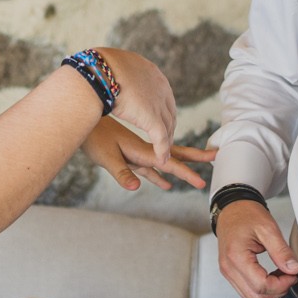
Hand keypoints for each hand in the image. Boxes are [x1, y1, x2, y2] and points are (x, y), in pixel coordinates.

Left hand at [84, 117, 214, 191]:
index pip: (170, 162)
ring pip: (165, 156)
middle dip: (194, 159)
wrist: (82, 111)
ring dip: (180, 163)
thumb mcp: (106, 157)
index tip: (202, 181)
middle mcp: (144, 147)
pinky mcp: (129, 148)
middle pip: (175, 153)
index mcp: (142, 150)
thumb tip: (135, 187)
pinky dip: (161, 169)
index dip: (185, 173)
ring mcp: (138, 147)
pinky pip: (152, 159)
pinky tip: (164, 179)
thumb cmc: (91, 136)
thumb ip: (121, 173)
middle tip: (214, 158)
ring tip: (195, 172)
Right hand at [92, 49, 176, 167]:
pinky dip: (162, 150)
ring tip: (163, 154)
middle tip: (164, 141)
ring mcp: (157, 103)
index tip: (159, 121)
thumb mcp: (112, 66)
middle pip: (169, 112)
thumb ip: (118, 72)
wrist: (98, 69)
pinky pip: (160, 138)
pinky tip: (161, 160)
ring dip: (165, 141)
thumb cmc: (97, 67)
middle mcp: (160, 88)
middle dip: (167, 127)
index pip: (164, 96)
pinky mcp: (152, 118)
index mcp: (152, 73)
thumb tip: (108, 72)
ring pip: (167, 126)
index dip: (162, 110)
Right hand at [215, 199, 297, 297]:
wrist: (232, 208)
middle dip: (276, 291)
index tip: (293, 274)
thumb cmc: (247, 214)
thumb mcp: (268, 228)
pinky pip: (247, 290)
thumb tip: (294, 269)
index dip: (281, 284)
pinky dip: (262, 288)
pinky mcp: (230, 273)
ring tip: (281, 275)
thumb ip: (281, 251)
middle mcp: (228, 268)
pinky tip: (272, 276)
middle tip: (289, 276)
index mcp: (236, 257)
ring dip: (270, 292)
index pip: (261, 285)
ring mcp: (227, 272)